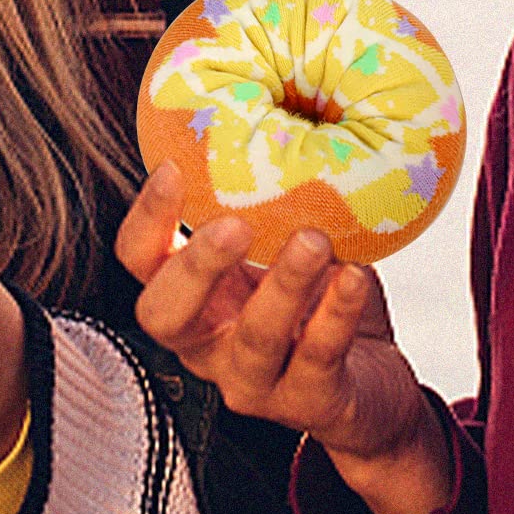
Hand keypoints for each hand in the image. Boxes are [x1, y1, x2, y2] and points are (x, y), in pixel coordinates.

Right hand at [117, 161, 452, 513]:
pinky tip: (356, 277)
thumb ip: (267, 208)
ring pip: (252, 341)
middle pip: (163, 315)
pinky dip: (335, 316)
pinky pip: (316, 361)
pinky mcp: (308, 405)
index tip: (172, 167)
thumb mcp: (281, 250)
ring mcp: (253, 382)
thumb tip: (276, 108)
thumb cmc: (317, 303)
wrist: (374, 387)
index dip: (145, 217)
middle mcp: (207, 344)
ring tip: (314, 241)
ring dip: (283, 286)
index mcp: (191, 298)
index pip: (138, 261)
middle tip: (233, 224)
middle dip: (194, 268)